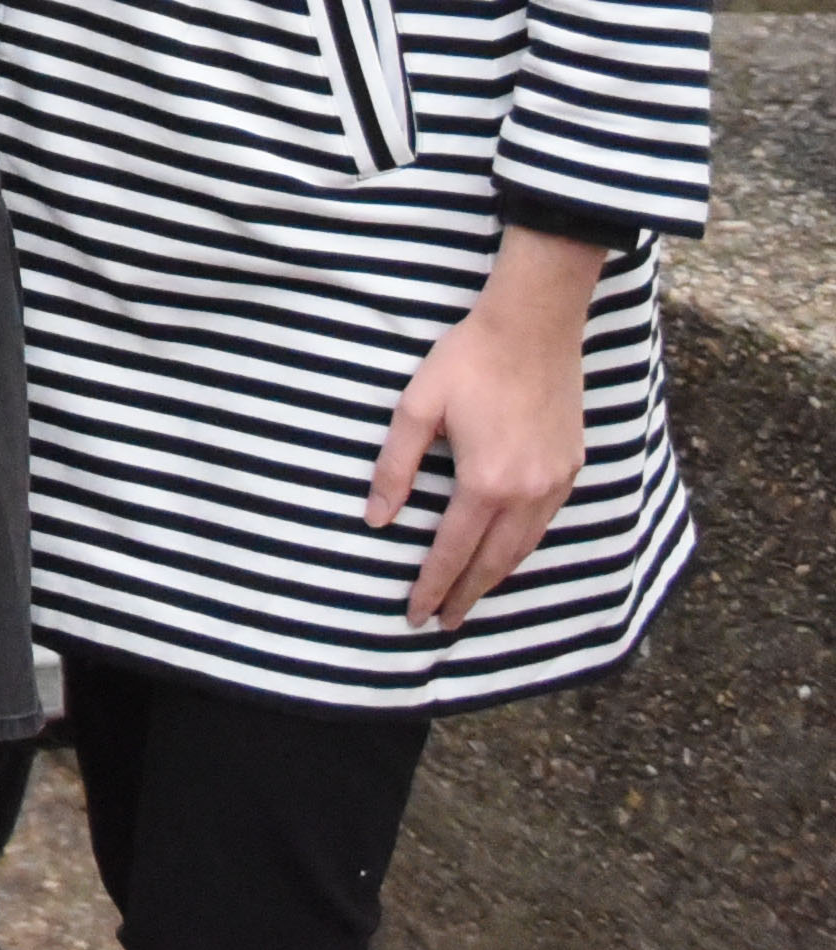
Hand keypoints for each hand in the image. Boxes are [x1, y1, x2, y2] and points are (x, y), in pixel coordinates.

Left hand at [372, 225, 603, 631]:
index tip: (414, 614)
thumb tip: (377, 519)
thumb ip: (395, 468)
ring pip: (522, 549)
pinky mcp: (571, 468)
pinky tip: (505, 554)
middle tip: (441, 623)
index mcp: (485, 482)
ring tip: (469, 599)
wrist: (533, 326)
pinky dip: (520, 549)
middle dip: (465, 596)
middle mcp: (527, 493)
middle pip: (492, 562)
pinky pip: (543, 525)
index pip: (452, 551)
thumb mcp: (415, 408)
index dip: (432, 585)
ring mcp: (555, 483)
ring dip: (495, 578)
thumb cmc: (467, 361)